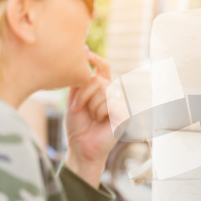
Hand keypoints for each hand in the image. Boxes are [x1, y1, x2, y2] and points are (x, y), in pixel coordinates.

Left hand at [64, 50, 116, 187]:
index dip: (96, 60)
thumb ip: (80, 80)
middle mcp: (113, 94)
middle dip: (83, 94)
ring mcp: (121, 103)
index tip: (87, 52)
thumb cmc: (78, 126)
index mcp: (102, 89)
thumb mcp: (74, 98)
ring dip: (91, 105)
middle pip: (98, 79)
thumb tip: (85, 53)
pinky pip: (110, 103)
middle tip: (77, 108)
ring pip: (104, 90)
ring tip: (91, 118)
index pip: (103, 68)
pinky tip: (101, 122)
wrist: (80, 147)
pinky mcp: (125, 113)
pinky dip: (100, 113)